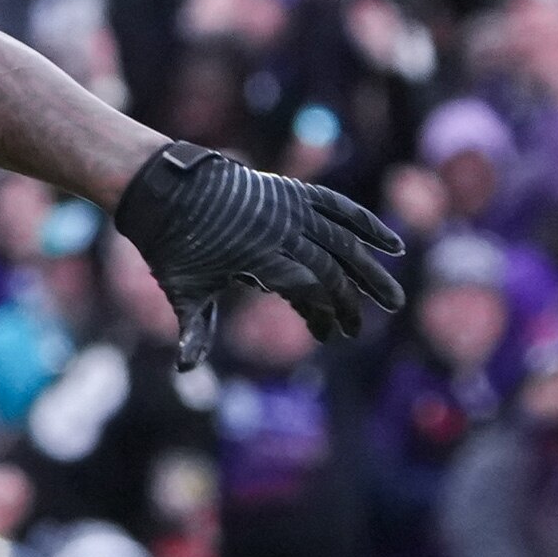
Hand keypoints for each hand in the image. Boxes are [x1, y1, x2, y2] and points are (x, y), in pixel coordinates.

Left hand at [110, 147, 403, 367]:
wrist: (165, 187)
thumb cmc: (171, 244)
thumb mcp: (181, 287)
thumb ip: (194, 329)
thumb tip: (185, 370)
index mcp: (256, 255)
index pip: (307, 287)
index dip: (323, 312)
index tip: (332, 333)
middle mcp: (280, 229)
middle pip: (331, 267)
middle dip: (350, 301)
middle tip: (359, 330)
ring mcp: (289, 208)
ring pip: (343, 240)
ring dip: (370, 270)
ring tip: (392, 300)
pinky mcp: (292, 192)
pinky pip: (337, 207)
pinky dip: (365, 224)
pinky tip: (392, 246)